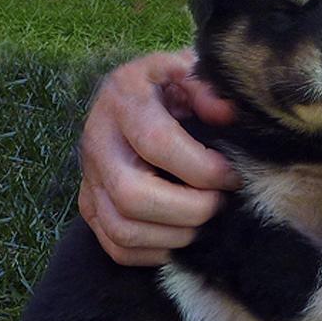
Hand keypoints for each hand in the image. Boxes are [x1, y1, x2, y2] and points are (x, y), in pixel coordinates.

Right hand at [78, 49, 239, 265]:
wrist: (133, 95)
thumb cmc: (170, 84)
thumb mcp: (187, 68)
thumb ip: (207, 86)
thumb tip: (225, 114)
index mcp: (123, 97)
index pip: (157, 144)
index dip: (202, 168)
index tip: (232, 176)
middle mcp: (97, 139)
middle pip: (133, 196)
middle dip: (189, 210)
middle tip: (219, 203)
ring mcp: (88, 177)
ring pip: (123, 229)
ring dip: (175, 236)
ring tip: (205, 221)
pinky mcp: (88, 205)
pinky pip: (115, 247)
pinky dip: (154, 252)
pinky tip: (182, 235)